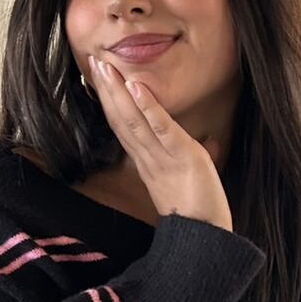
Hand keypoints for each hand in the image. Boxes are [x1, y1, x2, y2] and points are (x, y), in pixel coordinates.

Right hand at [87, 54, 232, 232]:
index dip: (109, 102)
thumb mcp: (195, 178)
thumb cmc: (201, 212)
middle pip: (121, 119)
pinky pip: (162, 130)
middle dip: (106, 90)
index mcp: (148, 162)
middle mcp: (149, 158)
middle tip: (91, 61)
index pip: (123, 127)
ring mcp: (163, 158)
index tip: (98, 78)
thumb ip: (195, 158)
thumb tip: (209, 141)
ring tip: (105, 66)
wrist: (207, 239)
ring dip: (118, 92)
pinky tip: (137, 87)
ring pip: (133, 121)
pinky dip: (148, 108)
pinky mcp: (183, 157)